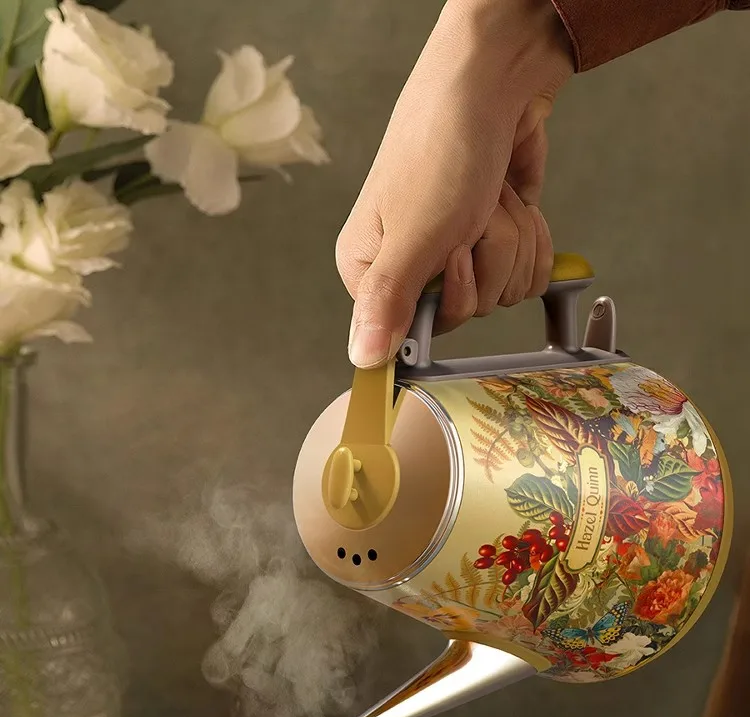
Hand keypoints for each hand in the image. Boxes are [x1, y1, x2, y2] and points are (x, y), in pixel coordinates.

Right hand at [337, 0, 573, 368]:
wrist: (493, 81)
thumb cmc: (442, 146)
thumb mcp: (414, 234)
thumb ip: (389, 303)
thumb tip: (363, 361)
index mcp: (372, 271)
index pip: (419, 331)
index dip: (450, 295)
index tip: (452, 254)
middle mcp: (411, 268)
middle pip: (471, 310)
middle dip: (487, 258)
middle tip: (472, 213)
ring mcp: (457, 255)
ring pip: (505, 291)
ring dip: (512, 238)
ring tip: (489, 197)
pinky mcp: (496, 241)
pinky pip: (527, 271)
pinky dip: (532, 234)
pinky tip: (512, 198)